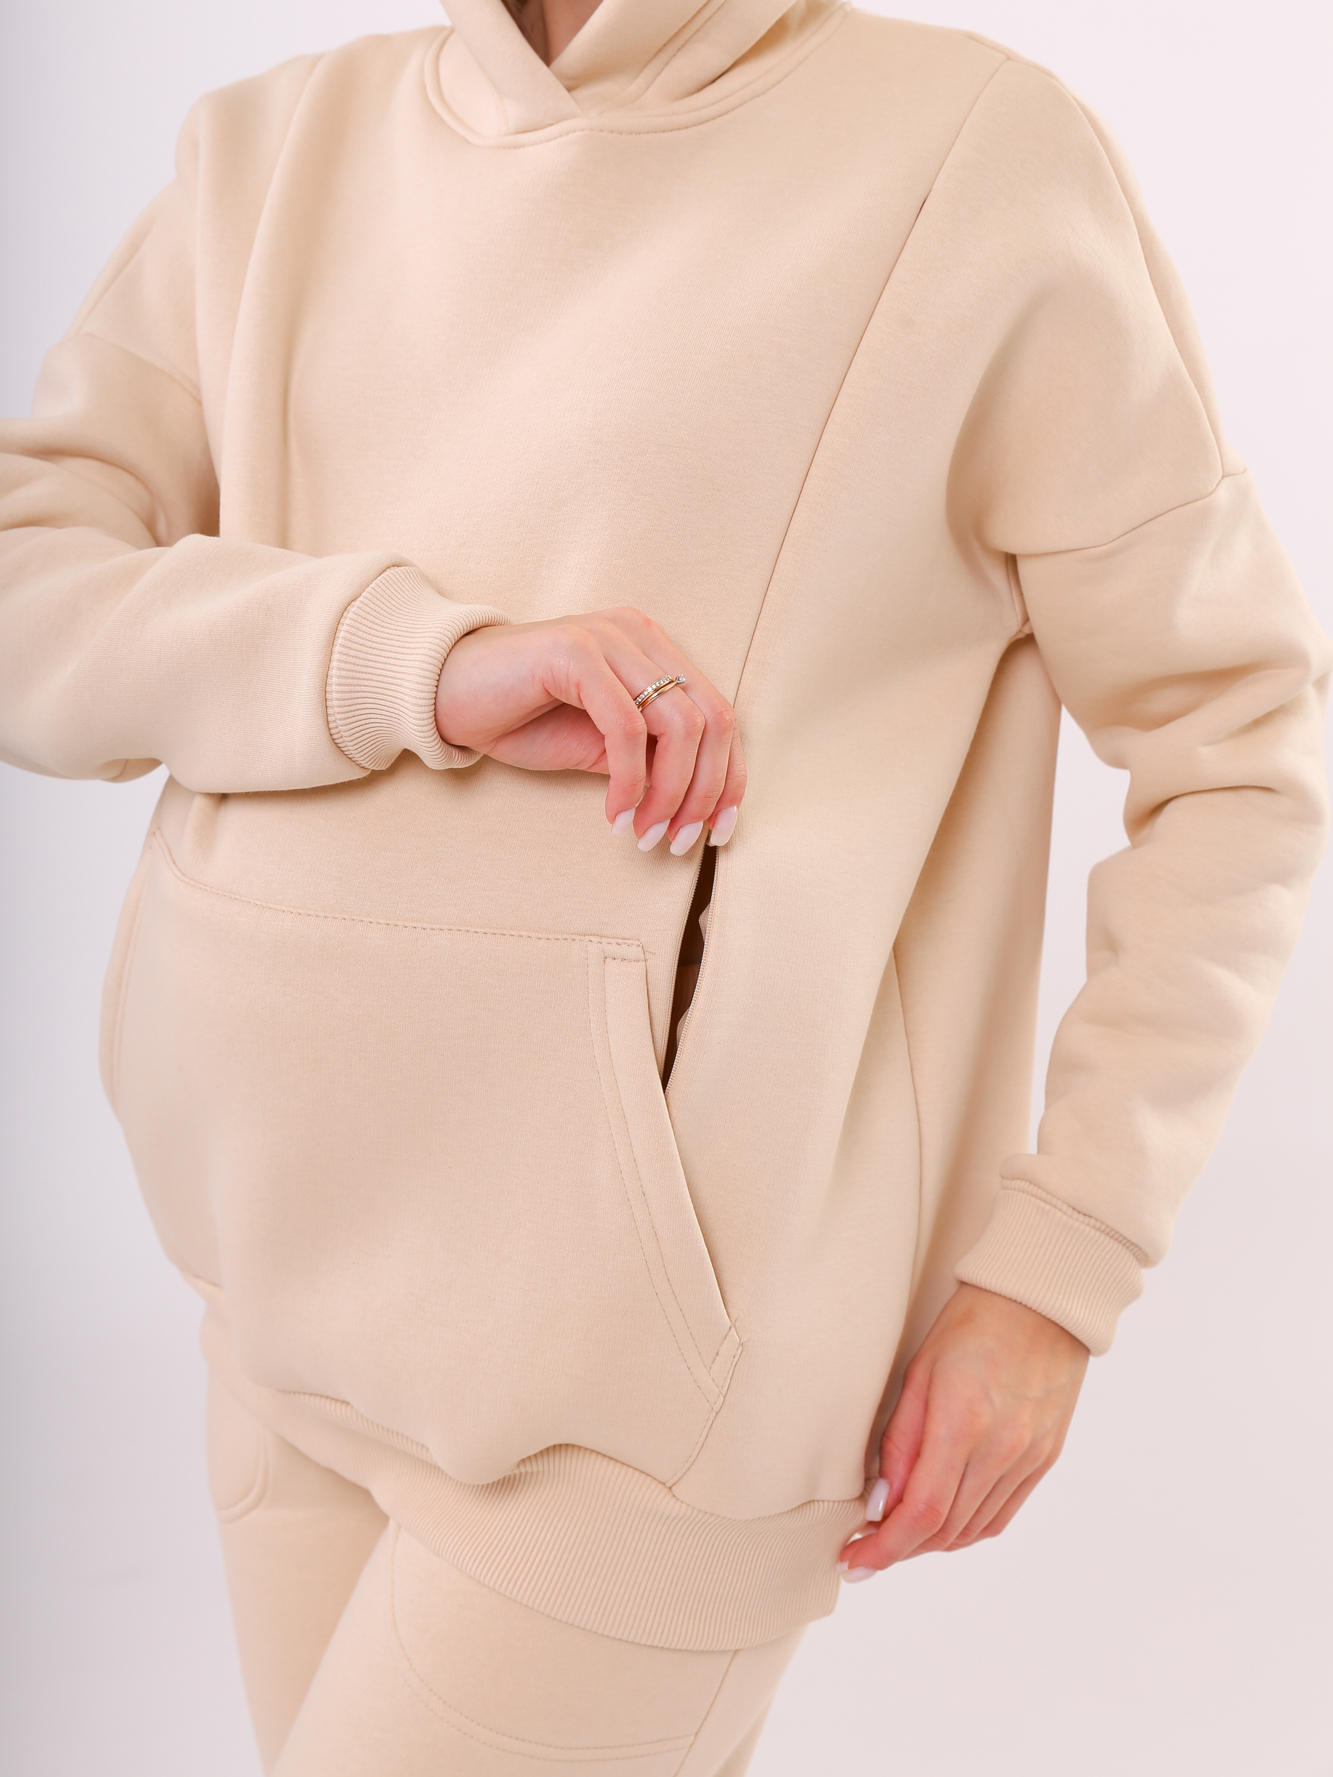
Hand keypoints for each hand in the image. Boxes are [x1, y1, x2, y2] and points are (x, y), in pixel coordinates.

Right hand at [435, 609, 745, 850]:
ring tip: (644, 832)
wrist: (446, 694)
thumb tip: (699, 806)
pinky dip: (630, 780)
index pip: (720, 715)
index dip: (729, 778)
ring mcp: (610, 638)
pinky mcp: (577, 652)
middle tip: (678, 841)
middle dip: (704, 792)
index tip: (719, 833)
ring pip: (679, 725)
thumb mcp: (601, 748)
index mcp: (654, 651)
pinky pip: (627, 727)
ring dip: (670, 792)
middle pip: (712, 720)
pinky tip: (614, 813)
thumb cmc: (521, 720)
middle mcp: (640, 635)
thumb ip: (650, 760)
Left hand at [839, 1283, 1088, 1577]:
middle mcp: (1002, 1450)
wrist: (1042, 1300)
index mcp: (964, 1423)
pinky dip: (966, 1529)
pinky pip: (1001, 1515)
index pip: (922, 1513)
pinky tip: (942, 1522)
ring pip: (973, 1530)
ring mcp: (1029, 1458)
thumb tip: (882, 1503)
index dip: (884, 1548)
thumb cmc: (972, 1324)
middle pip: (945, 1530)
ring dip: (931, 1543)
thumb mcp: (919, 1373)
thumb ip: (901, 1443)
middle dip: (899, 1549)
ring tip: (897, 1535)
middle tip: (864, 1549)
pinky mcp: (1045, 1458)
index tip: (853, 1562)